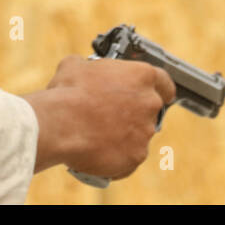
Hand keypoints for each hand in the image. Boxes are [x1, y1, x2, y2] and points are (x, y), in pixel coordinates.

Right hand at [23, 55, 175, 180]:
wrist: (60, 125)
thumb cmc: (68, 92)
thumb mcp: (75, 66)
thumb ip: (90, 67)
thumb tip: (82, 69)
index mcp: (142, 76)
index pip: (164, 82)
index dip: (159, 89)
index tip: (154, 94)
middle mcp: (149, 104)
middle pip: (150, 111)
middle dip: (134, 114)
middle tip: (111, 115)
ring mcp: (145, 133)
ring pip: (139, 136)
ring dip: (124, 137)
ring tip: (98, 136)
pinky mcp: (135, 157)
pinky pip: (129, 159)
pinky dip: (116, 158)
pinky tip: (98, 153)